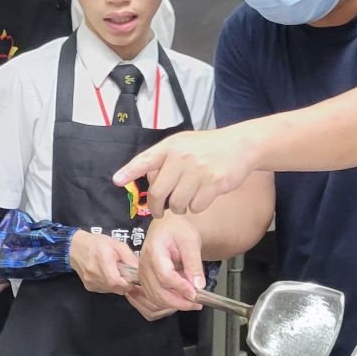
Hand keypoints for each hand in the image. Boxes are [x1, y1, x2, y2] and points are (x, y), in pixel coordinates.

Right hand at [68, 230, 134, 295]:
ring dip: (117, 285)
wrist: (76, 248)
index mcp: (102, 259)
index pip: (117, 282)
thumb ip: (129, 258)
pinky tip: (107, 275)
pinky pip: (105, 290)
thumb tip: (141, 271)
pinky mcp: (89, 287)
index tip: (132, 277)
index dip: (128, 282)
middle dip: (124, 284)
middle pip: (116, 288)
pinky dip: (110, 285)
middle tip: (125, 274)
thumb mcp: (117, 245)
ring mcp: (90, 281)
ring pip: (111, 290)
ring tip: (115, 272)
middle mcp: (94, 273)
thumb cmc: (98, 244)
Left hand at [113, 125, 263, 215]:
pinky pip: (196, 206)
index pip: (145, 160)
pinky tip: (202, 197)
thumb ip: (164, 159)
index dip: (129, 171)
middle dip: (156, 207)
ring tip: (185, 200)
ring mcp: (198, 171)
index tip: (117, 180)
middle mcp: (182, 157)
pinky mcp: (213, 183)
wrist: (240, 146)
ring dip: (179, 207)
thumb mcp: (183, 144)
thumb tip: (147, 180)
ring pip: (177, 203)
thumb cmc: (207, 148)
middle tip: (158, 212)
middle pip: (159, 192)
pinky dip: (196, 207)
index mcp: (171, 147)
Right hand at [131, 213, 205, 313]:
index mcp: (154, 250)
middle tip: (196, 303)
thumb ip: (194, 264)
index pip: (165, 276)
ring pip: (155, 297)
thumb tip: (198, 286)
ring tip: (191, 302)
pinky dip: (167, 302)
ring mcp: (142, 273)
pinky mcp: (145, 279)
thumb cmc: (177, 230)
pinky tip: (180, 299)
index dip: (180, 288)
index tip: (195, 294)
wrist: (166, 226)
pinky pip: (153, 296)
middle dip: (179, 302)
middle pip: (158, 291)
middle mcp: (144, 264)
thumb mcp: (191, 242)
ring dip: (174, 304)